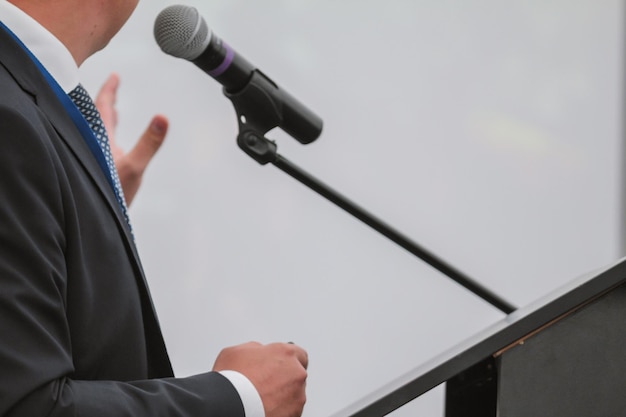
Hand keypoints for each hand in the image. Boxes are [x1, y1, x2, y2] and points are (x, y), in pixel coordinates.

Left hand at [95, 73, 167, 205]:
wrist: (96, 220)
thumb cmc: (110, 195)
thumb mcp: (134, 167)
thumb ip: (149, 142)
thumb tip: (163, 118)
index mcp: (99, 138)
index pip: (102, 106)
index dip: (109, 90)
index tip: (115, 76)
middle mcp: (94, 145)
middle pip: (98, 117)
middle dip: (107, 101)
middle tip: (113, 88)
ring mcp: (95, 158)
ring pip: (99, 133)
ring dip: (107, 120)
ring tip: (114, 112)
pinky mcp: (99, 171)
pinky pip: (102, 147)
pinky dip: (109, 138)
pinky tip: (113, 147)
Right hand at [213, 342, 308, 416]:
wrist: (231, 405)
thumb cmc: (232, 379)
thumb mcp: (237, 351)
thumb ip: (255, 349)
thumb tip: (258, 352)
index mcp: (285, 353)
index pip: (299, 354)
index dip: (287, 360)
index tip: (280, 365)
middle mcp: (296, 373)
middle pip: (296, 374)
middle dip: (284, 378)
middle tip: (266, 384)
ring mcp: (298, 396)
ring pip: (295, 394)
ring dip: (283, 395)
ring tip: (263, 399)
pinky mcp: (295, 414)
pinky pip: (291, 410)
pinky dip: (281, 410)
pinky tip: (265, 408)